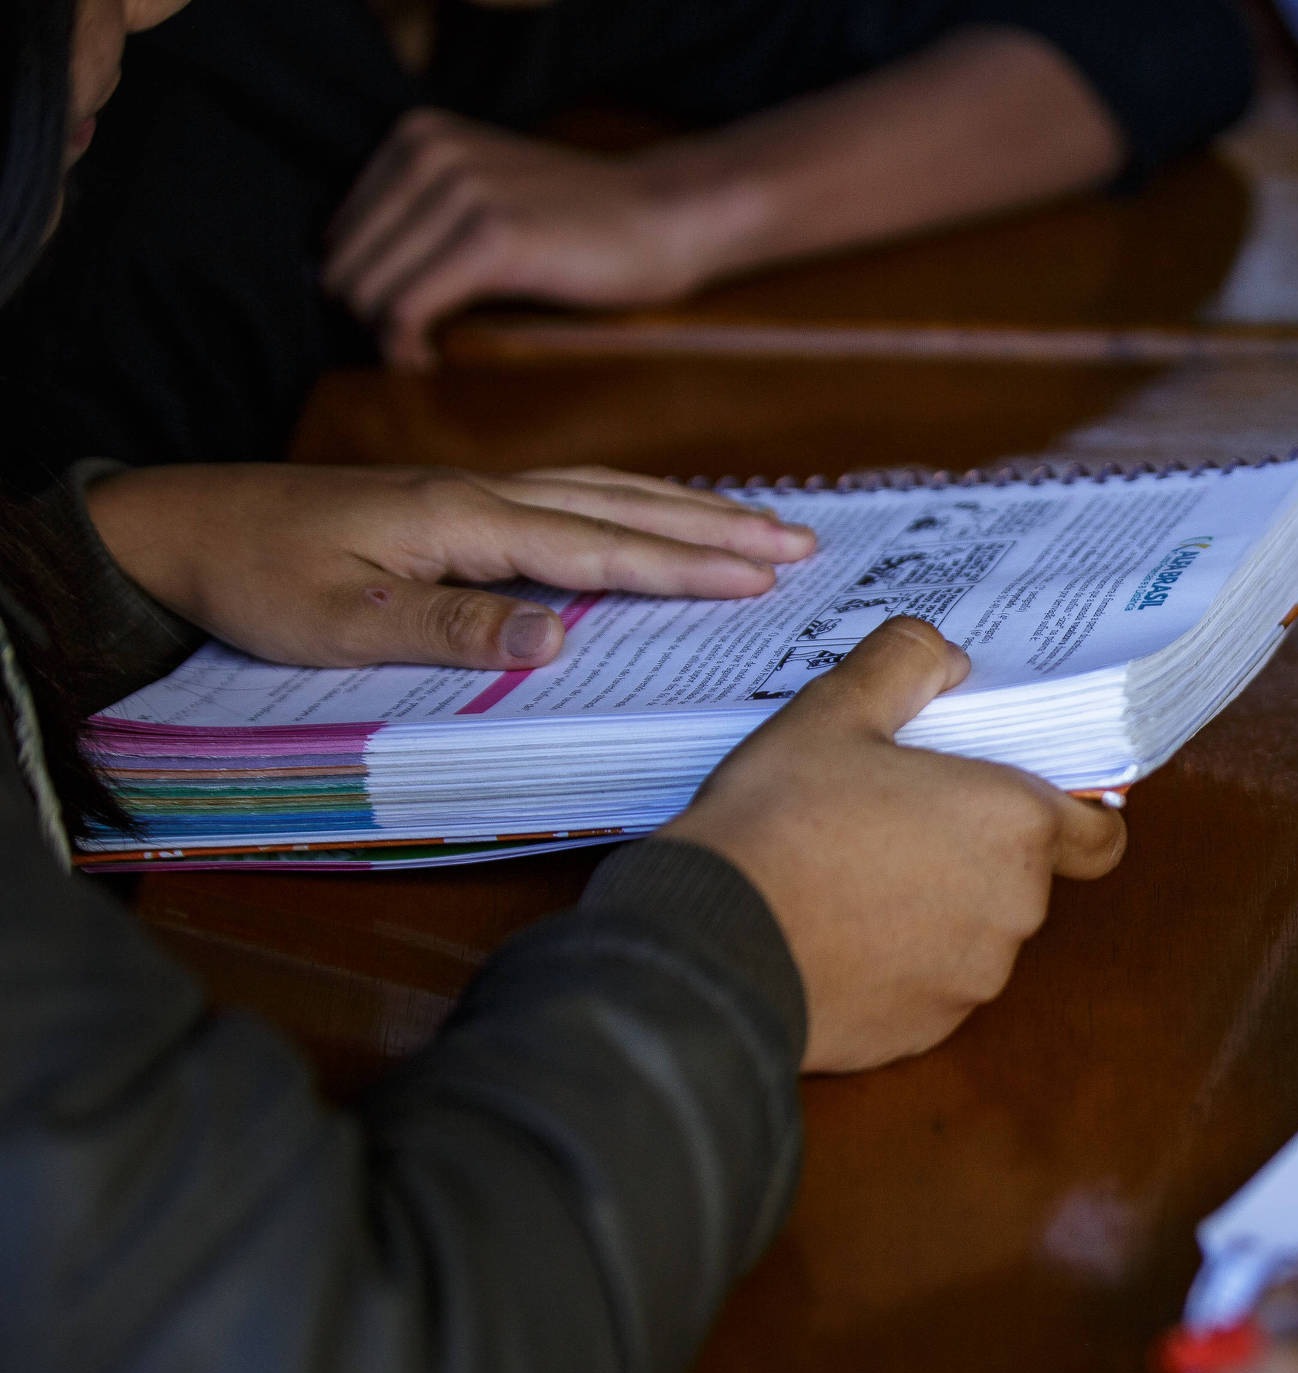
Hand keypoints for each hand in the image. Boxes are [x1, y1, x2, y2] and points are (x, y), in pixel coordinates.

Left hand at [87, 462, 810, 670]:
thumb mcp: (343, 621)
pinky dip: (633, 502)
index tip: (764, 575)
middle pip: (623, 504)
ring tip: (759, 525)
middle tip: (800, 544)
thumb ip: (454, 625)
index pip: (600, 544)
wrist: (178, 524)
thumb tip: (560, 638)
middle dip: (716, 525)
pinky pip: (571, 494)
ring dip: (685, 508)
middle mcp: (482, 493)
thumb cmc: (256, 579)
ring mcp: (472, 491)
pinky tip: (654, 514)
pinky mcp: (455, 501)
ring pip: (603, 491)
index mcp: (465, 520)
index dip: (687, 561)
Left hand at [325, 109, 711, 369]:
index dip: (361, 289)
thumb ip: (421, 213)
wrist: (665, 217)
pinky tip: (428, 360)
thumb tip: (346, 280)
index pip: (339, 234)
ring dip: (386, 338)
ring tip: (423, 355)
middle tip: (411, 348)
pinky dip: (405, 346)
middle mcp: (430, 154)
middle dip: (368, 318)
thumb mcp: (484, 190)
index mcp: (417, 138)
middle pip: (345, 265)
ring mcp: (461, 193)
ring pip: (367, 290)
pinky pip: (407, 308)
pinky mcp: (492, 238)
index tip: (398, 323)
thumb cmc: (580, 222)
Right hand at [661, 617, 1127, 1073]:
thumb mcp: (834, 710)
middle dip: (975, 856)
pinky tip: (833, 937)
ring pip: (973, 938)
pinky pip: (928, 990)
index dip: (1073, 818)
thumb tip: (944, 657)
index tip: (1019, 804)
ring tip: (851, 880)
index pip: (1100, 836)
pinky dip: (897, 967)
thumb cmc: (781, 820)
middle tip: (897, 824)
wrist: (711, 942)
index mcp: (1013, 826)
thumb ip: (903, 665)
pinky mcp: (923, 1033)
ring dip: (934, 913)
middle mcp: (1013, 911)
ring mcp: (970, 982)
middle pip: (1024, 881)